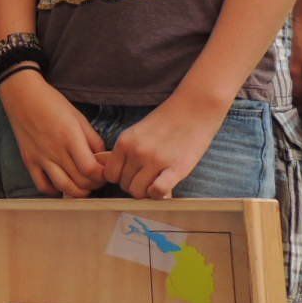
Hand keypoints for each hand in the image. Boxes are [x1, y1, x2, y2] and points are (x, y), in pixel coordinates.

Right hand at [0, 72, 104, 196]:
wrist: (22, 96)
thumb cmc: (52, 103)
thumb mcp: (78, 116)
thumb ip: (92, 139)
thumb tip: (102, 158)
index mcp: (70, 137)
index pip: (90, 169)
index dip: (102, 175)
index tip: (106, 172)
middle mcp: (55, 151)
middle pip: (80, 181)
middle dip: (94, 184)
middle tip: (98, 179)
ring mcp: (40, 158)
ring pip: (63, 187)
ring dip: (78, 192)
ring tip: (84, 186)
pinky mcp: (29, 162)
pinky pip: (43, 186)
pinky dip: (55, 191)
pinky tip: (62, 184)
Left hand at [96, 94, 227, 199]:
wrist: (194, 108)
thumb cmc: (166, 121)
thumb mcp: (137, 132)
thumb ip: (124, 151)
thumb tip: (107, 170)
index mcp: (125, 142)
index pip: (110, 174)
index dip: (120, 178)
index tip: (131, 175)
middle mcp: (137, 152)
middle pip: (124, 185)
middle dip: (135, 184)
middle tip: (148, 177)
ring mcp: (155, 160)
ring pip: (138, 192)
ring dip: (147, 191)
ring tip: (157, 181)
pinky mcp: (176, 168)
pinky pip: (157, 192)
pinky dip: (159, 194)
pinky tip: (166, 185)